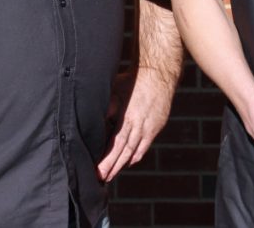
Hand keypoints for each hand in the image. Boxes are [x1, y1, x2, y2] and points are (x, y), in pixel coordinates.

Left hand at [97, 67, 173, 181]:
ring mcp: (149, 128)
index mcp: (128, 118)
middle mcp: (139, 126)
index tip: (97, 171)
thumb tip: (95, 122)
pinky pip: (145, 145)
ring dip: (123, 164)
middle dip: (112, 167)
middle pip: (124, 152)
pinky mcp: (156, 126)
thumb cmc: (133, 80)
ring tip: (112, 175)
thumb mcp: (115, 91)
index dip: (107, 160)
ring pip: (135, 151)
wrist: (158, 74)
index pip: (115, 145)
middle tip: (102, 179)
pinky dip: (136, 155)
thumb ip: (107, 108)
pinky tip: (129, 162)